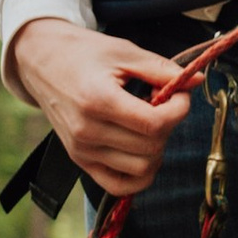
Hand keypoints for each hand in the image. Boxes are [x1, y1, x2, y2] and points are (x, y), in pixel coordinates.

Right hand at [9, 19, 189, 196]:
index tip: (179, 94)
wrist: (42, 61)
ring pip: (141, 169)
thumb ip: (161, 69)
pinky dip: (139, 175)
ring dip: (157, 149)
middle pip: (151, 147)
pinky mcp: (80, 161)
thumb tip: (195, 81)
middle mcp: (87, 131)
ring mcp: (82, 151)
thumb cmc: (83, 53)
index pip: (154, 124)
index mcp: (98, 100)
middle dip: (169, 126)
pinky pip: (119, 185)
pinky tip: (142, 150)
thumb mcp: (124, 52)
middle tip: (164, 105)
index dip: (178, 110)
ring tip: (149, 124)